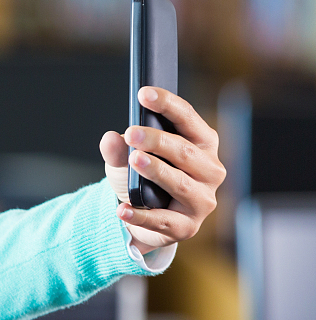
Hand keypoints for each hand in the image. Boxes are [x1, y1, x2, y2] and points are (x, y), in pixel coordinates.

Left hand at [99, 86, 225, 254]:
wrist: (143, 218)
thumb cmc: (143, 180)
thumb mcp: (125, 160)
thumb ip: (118, 150)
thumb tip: (110, 139)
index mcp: (202, 144)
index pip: (188, 119)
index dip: (167, 104)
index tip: (144, 93)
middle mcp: (210, 171)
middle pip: (185, 151)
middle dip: (157, 140)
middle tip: (131, 133)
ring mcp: (202, 201)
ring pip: (180, 183)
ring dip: (157, 171)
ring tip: (134, 160)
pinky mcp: (187, 227)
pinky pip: (163, 220)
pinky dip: (141, 215)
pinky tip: (122, 209)